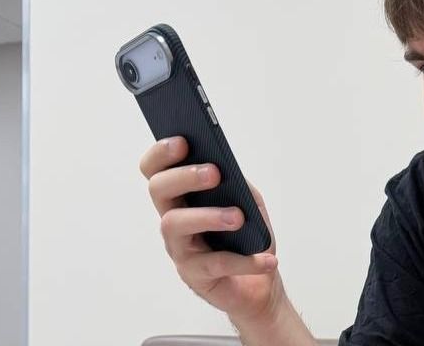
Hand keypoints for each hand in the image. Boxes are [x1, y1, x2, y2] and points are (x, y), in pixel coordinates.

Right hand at [139, 136, 286, 322]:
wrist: (260, 282)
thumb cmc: (247, 236)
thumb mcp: (247, 201)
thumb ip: (236, 183)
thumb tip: (228, 168)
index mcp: (182, 197)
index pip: (156, 169)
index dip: (161, 153)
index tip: (182, 141)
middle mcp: (174, 219)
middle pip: (159, 190)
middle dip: (184, 176)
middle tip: (214, 173)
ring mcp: (180, 248)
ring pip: (175, 225)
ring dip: (208, 216)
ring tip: (238, 217)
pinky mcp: (196, 276)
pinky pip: (216, 264)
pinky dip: (245, 261)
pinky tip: (267, 260)